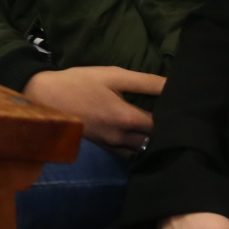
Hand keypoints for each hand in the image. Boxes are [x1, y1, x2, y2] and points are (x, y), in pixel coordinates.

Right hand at [25, 66, 163, 148]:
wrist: (45, 98)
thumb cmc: (80, 83)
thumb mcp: (113, 75)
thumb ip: (145, 81)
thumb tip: (173, 83)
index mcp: (126, 119)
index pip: (161, 125)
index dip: (174, 118)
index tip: (183, 109)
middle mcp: (121, 138)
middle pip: (153, 141)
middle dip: (165, 132)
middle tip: (176, 120)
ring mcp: (111, 147)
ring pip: (141, 150)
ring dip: (151, 142)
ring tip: (161, 129)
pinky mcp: (103, 149)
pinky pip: (128, 153)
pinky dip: (137, 147)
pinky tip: (140, 136)